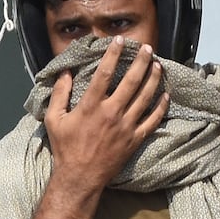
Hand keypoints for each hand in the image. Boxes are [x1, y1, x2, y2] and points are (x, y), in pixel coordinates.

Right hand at [43, 38, 167, 195]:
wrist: (80, 177)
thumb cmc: (65, 148)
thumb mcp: (54, 120)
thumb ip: (59, 94)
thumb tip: (64, 72)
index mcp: (91, 106)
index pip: (105, 73)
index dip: (113, 55)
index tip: (119, 41)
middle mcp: (111, 113)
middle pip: (131, 81)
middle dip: (141, 61)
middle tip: (147, 47)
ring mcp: (126, 126)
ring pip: (145, 97)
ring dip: (153, 79)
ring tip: (157, 65)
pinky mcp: (134, 139)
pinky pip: (152, 120)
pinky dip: (160, 107)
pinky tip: (165, 95)